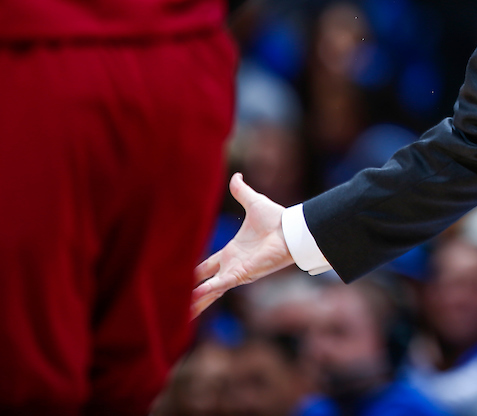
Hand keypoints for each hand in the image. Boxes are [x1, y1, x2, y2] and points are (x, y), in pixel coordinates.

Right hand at [191, 173, 294, 317]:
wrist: (290, 229)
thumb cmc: (276, 219)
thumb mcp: (253, 202)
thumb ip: (241, 191)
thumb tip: (236, 175)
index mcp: (231, 252)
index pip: (206, 266)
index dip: (193, 274)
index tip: (178, 279)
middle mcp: (231, 265)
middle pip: (205, 284)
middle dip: (190, 295)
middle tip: (172, 306)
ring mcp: (235, 272)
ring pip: (210, 290)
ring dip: (195, 301)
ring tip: (178, 314)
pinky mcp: (241, 275)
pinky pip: (219, 285)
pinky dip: (205, 291)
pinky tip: (191, 299)